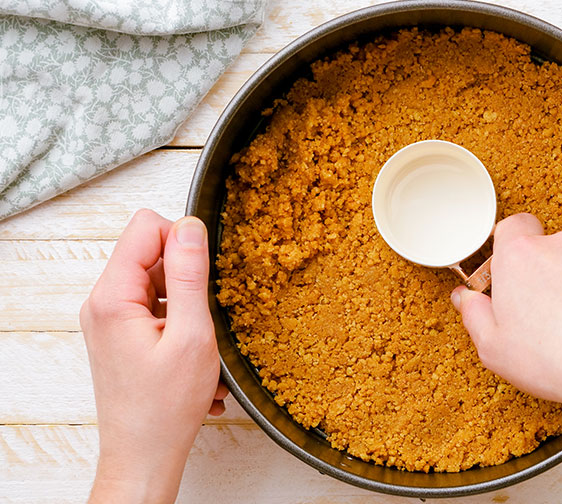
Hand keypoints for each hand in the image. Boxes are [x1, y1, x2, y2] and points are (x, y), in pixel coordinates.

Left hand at [80, 209, 227, 503]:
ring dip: (187, 302)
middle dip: (187, 275)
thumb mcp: (191, 336)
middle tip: (205, 312)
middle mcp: (103, 303)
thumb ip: (190, 276)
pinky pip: (155, 306)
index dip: (182, 239)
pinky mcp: (121, 335)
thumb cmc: (164, 408)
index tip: (205, 270)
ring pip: (157, 281)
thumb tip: (190, 227)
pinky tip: (193, 352)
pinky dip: (180, 321)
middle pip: (151, 253)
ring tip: (200, 339)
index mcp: (113, 297)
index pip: (146, 227)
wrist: (144, 455)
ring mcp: (111, 320)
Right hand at [450, 212, 561, 415]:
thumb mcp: (494, 347)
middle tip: (530, 314)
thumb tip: (468, 301)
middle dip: (535, 276)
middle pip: (541, 250)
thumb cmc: (559, 358)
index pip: (509, 227)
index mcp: (520, 255)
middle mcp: (561, 247)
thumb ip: (474, 315)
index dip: (502, 248)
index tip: (499, 276)